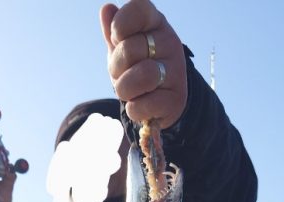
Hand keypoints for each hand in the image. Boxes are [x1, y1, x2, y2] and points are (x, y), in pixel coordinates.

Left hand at [100, 0, 186, 128]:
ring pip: (143, 75)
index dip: (119, 25)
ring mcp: (176, 71)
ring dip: (125, 89)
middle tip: (123, 74)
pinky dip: (134, 110)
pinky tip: (140, 105)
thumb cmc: (136, 69)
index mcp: (155, 23)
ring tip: (130, 92)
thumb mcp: (122, 48)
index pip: (138, 9)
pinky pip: (144, 105)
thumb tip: (106, 9)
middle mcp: (170, 43)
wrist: (159, 103)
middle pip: (130, 49)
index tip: (117, 39)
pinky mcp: (176, 100)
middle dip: (116, 68)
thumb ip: (113, 31)